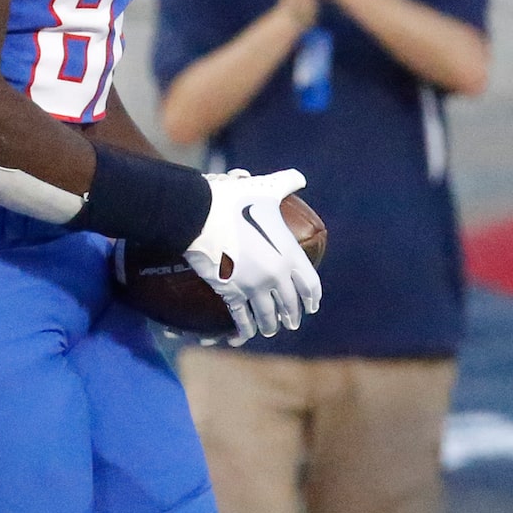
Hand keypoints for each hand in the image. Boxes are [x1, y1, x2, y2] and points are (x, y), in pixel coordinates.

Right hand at [185, 167, 322, 343]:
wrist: (199, 215)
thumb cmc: (234, 201)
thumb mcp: (265, 189)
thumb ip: (285, 184)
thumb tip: (298, 177)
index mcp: (289, 254)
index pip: (310, 285)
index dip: (313, 298)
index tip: (313, 306)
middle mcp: (275, 275)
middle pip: (290, 304)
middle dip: (292, 314)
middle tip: (291, 321)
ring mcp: (253, 286)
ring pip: (267, 315)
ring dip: (270, 325)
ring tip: (270, 329)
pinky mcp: (230, 292)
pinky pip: (241, 318)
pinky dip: (243, 329)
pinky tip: (244, 335)